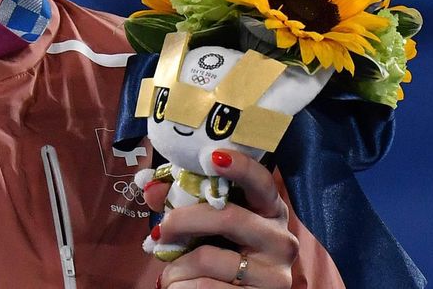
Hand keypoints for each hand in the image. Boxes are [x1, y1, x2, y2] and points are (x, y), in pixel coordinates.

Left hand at [145, 150, 297, 288]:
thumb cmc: (220, 254)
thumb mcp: (206, 227)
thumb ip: (181, 202)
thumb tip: (151, 188)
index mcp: (270, 211)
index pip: (262, 182)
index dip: (241, 167)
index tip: (213, 157)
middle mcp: (281, 240)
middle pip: (228, 217)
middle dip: (183, 220)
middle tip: (160, 230)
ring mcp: (275, 274)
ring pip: (209, 258)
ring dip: (176, 266)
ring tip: (171, 272)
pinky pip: (205, 287)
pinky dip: (181, 286)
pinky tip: (182, 286)